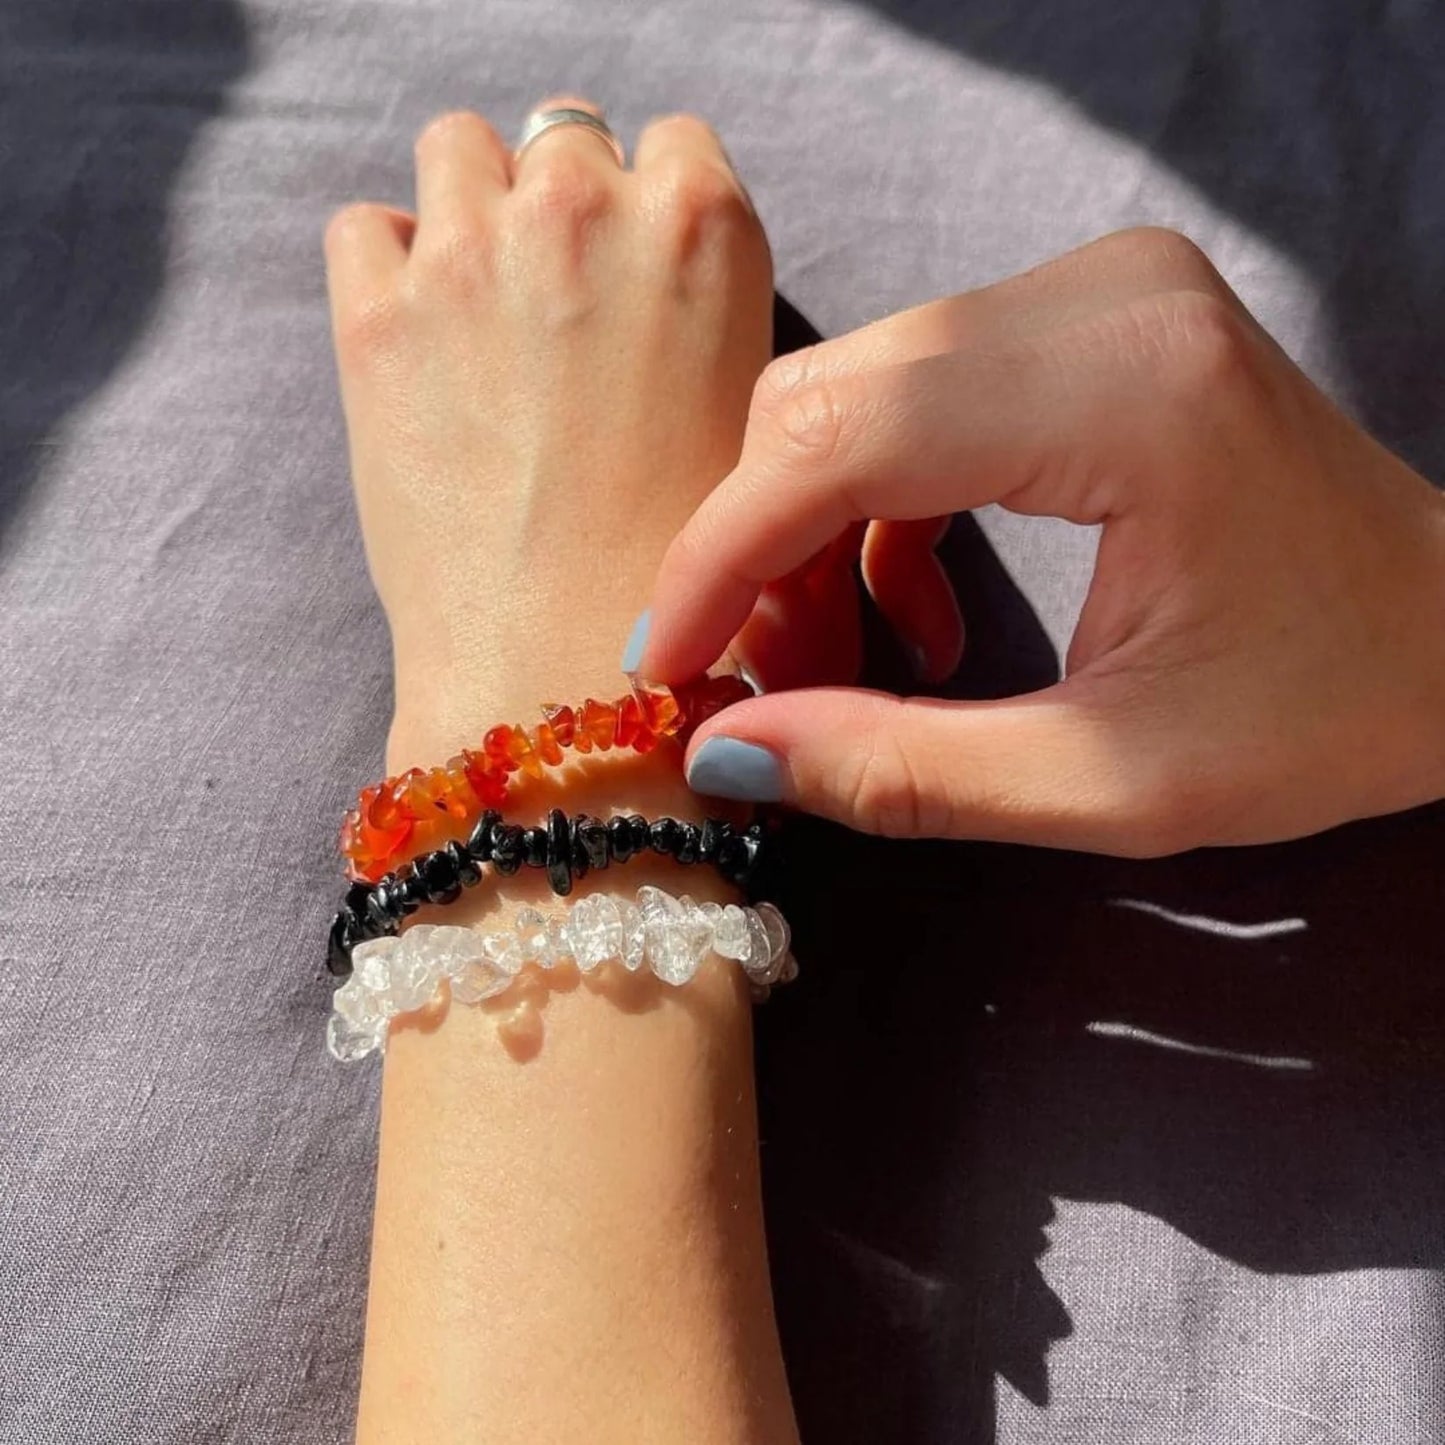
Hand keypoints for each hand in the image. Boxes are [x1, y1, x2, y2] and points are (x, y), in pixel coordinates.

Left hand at [324, 99, 771, 769]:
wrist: (569, 673)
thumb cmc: (681, 575)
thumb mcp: (745, 425)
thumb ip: (700, 316)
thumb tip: (648, 296)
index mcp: (702, 231)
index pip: (671, 144)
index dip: (647, 207)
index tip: (629, 270)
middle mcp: (587, 211)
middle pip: (560, 136)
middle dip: (559, 205)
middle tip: (554, 305)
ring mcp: (472, 255)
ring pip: (455, 149)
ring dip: (469, 210)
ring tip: (479, 313)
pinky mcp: (376, 318)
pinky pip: (361, 227)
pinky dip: (384, 268)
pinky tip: (416, 345)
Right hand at [636, 228, 1444, 855]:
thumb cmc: (1329, 709)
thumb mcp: (1112, 784)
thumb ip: (908, 773)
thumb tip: (727, 754)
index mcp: (1130, 392)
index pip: (844, 439)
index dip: (721, 555)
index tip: (660, 665)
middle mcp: (1105, 297)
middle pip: (828, 398)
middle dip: (756, 551)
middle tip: (756, 688)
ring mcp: (1097, 290)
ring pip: (854, 393)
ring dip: (807, 536)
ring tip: (834, 668)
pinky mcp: (1085, 319)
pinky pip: (912, 399)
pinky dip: (874, 511)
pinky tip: (914, 615)